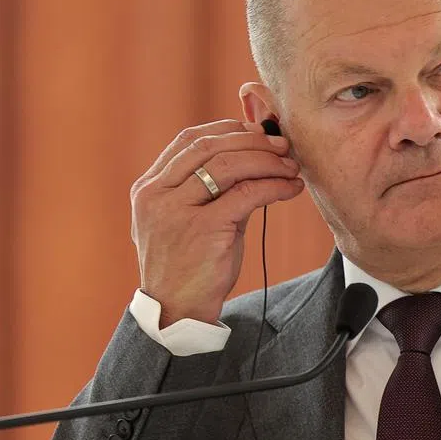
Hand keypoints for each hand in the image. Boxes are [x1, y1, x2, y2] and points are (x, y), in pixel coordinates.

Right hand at [131, 119, 304, 327]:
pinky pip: (247, 194)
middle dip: (252, 141)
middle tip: (283, 145)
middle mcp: (156, 194)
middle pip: (209, 146)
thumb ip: (213, 188)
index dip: (227, 130)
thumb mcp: (192, 218)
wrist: (176, 309)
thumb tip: (257, 155)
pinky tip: (291, 188)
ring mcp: (176, 211)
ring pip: (229, 165)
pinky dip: (274, 186)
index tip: (257, 131)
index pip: (188, 141)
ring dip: (268, 161)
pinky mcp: (202, 229)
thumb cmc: (189, 264)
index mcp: (149, 188)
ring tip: (291, 166)